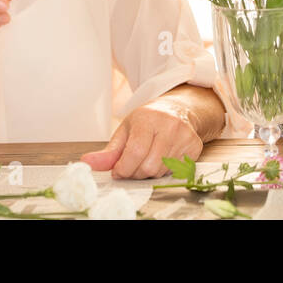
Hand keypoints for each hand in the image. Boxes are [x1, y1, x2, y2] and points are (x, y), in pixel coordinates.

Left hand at [80, 102, 203, 178]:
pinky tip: (161, 158)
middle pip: (148, 166)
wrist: (177, 110)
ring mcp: (184, 136)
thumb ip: (108, 151)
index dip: (123, 168)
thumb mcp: (126, 130)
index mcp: (148, 118)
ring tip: (147, 159)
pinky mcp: (195, 147)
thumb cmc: (148, 121)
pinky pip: (174, 172)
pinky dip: (164, 171)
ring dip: (148, 173)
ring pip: (160, 171)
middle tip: (132, 167)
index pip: (135, 152)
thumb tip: (87, 162)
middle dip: (135, 173)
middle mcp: (169, 125)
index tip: (118, 171)